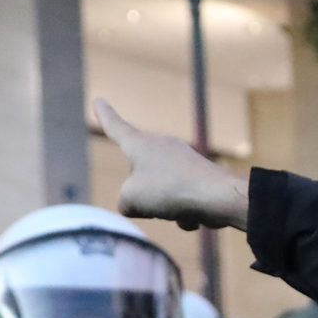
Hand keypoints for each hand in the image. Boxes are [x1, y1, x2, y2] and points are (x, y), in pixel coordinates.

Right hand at [96, 98, 250, 231]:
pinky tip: (197, 216)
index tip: (99, 101)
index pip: (116, 128)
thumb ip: (125, 201)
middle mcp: (162, 147)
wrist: (218, 197)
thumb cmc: (169, 190)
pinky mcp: (201, 178)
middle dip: (145, 198)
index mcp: (140, 144)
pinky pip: (183, 204)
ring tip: (179, 208)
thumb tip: (139, 205)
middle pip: (140, 177)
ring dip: (167, 210)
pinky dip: (186, 215)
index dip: (105, 116)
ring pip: (162, 196)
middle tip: (157, 201)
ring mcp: (184, 162)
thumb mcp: (131, 199)